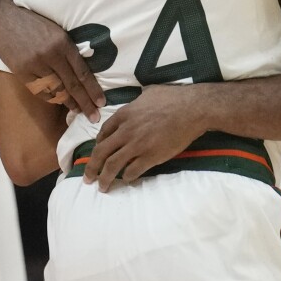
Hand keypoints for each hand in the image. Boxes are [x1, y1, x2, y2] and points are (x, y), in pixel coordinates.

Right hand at [0, 3, 103, 121]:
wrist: (4, 19)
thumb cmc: (35, 24)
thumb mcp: (57, 32)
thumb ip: (69, 50)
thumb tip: (83, 72)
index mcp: (63, 44)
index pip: (82, 72)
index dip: (93, 90)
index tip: (101, 103)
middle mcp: (51, 55)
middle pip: (72, 85)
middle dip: (85, 103)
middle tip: (94, 117)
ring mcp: (35, 65)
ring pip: (56, 90)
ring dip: (68, 103)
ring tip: (78, 111)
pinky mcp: (21, 71)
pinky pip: (39, 90)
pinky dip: (50, 98)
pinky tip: (59, 102)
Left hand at [83, 85, 204, 190]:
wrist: (192, 109)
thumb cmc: (173, 97)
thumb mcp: (149, 93)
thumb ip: (138, 101)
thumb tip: (138, 101)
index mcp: (124, 114)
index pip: (103, 132)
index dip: (98, 144)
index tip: (98, 152)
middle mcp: (126, 131)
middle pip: (101, 152)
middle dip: (92, 167)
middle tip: (88, 178)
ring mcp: (137, 145)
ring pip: (113, 165)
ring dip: (105, 178)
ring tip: (102, 187)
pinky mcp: (150, 157)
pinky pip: (133, 171)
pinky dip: (127, 177)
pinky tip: (127, 180)